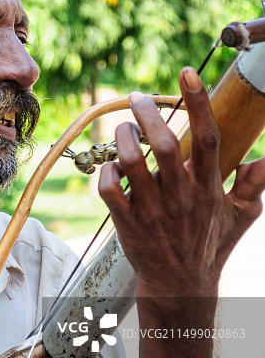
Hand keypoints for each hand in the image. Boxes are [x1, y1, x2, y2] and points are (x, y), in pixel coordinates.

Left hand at [99, 67, 264, 297]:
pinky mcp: (128, 223)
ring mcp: (153, 210)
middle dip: (148, 114)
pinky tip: (112, 165)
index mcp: (209, 187)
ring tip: (123, 126)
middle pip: (165, 145)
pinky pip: (111, 191)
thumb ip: (255, 186)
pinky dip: (107, 172)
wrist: (181, 287)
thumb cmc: (209, 246)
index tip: (187, 71)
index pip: (208, 137)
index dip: (198, 102)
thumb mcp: (240, 217)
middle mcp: (181, 195)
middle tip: (136, 98)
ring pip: (133, 163)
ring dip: (124, 138)